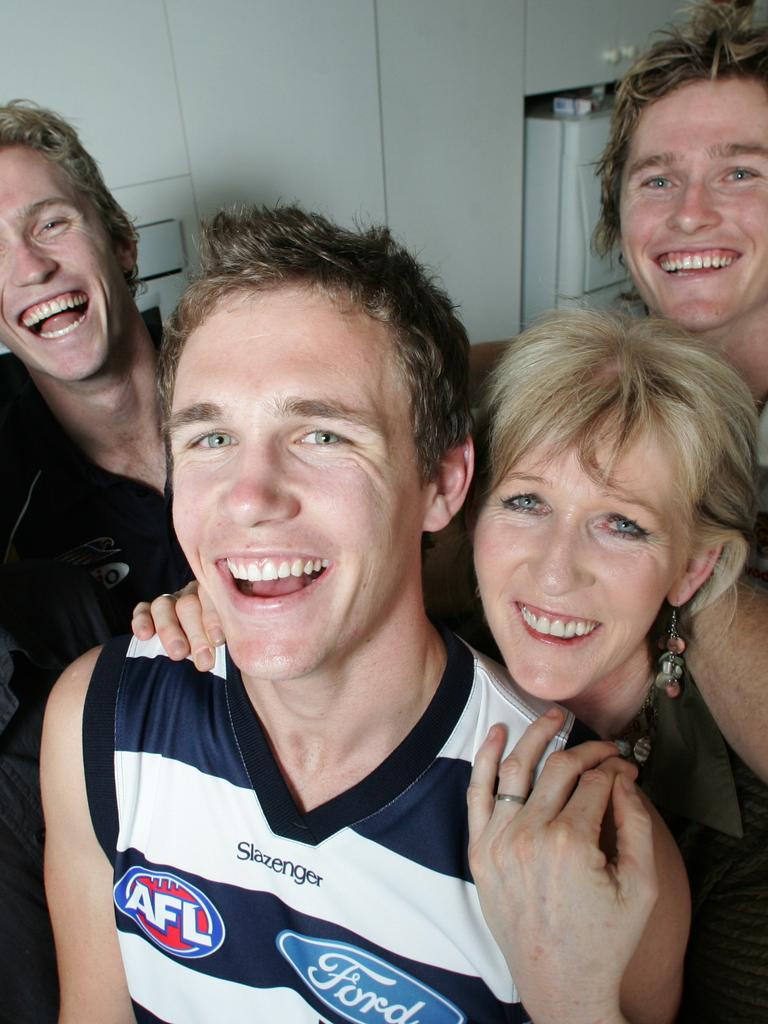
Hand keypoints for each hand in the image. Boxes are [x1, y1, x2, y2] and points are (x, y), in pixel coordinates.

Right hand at [131, 581, 223, 670]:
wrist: (202, 659)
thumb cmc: (222, 652)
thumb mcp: (229, 644)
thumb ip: (231, 640)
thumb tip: (230, 645)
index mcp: (216, 596)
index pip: (213, 598)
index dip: (214, 618)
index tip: (217, 640)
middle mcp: (192, 594)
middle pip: (188, 604)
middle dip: (195, 633)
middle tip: (202, 659)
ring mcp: (170, 601)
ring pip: (164, 605)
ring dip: (169, 630)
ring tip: (178, 654)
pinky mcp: (148, 611)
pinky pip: (142, 610)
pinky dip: (142, 621)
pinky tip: (144, 636)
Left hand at [467, 710, 656, 1023]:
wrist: (560, 983)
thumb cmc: (605, 939)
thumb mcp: (642, 887)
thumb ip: (637, 825)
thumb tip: (625, 779)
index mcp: (571, 842)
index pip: (595, 783)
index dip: (615, 769)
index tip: (626, 769)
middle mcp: (529, 835)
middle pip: (560, 769)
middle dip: (588, 751)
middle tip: (605, 747)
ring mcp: (498, 841)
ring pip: (517, 768)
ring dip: (536, 735)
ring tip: (554, 715)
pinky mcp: (479, 851)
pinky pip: (478, 793)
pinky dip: (486, 758)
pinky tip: (499, 732)